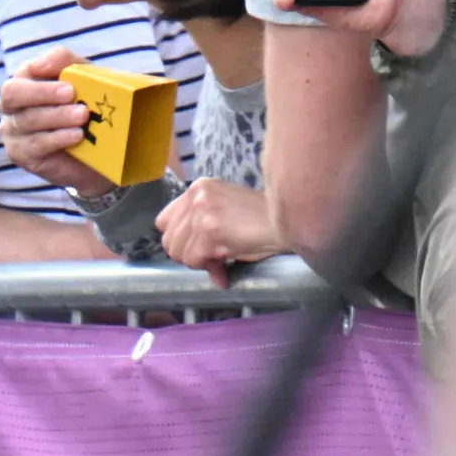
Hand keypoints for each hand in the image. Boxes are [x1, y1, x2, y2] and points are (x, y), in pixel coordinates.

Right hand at [0, 52, 113, 200]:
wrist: (95, 151)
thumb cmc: (86, 111)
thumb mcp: (85, 82)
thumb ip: (69, 65)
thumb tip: (48, 62)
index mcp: (27, 82)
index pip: (28, 68)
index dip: (44, 66)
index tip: (65, 73)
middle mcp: (11, 105)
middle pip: (13, 92)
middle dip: (42, 92)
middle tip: (70, 93)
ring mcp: (11, 130)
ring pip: (27, 119)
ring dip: (57, 116)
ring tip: (82, 116)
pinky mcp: (19, 154)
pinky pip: (34, 144)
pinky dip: (57, 138)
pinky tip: (76, 135)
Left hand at [159, 176, 281, 282]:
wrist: (292, 220)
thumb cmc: (263, 219)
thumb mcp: (225, 210)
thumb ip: (199, 224)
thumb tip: (185, 254)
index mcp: (198, 187)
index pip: (163, 221)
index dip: (180, 239)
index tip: (198, 245)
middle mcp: (196, 196)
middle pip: (168, 240)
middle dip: (189, 253)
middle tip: (214, 255)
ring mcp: (201, 212)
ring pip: (178, 252)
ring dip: (200, 261)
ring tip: (223, 256)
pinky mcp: (209, 230)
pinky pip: (194, 260)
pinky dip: (210, 267)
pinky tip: (227, 260)